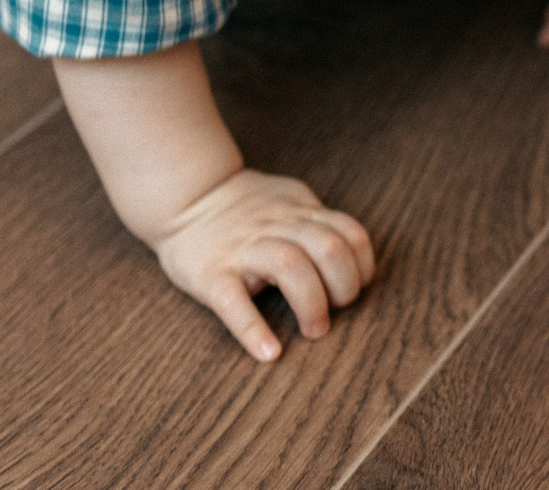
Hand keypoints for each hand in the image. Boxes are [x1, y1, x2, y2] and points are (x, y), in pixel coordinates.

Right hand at [148, 169, 377, 360]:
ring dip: (311, 302)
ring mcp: (243, 248)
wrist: (186, 197)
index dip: (362, 265)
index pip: (349, 233)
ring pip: (289, 264)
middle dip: (343, 287)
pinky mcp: (211, 274)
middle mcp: (276, 226)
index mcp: (298, 212)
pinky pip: (233, 301)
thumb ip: (317, 223)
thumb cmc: (244, 210)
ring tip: (312, 330)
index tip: (357, 287)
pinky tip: (268, 352)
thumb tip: (353, 256)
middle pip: (327, 247)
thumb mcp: (287, 202)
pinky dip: (253, 329)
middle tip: (334, 312)